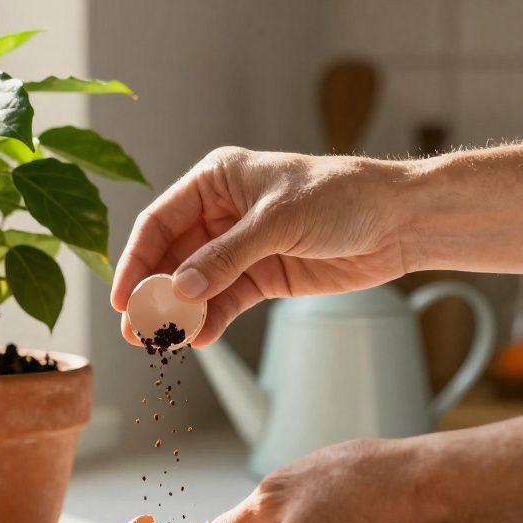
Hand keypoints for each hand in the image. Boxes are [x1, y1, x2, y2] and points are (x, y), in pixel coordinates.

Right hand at [110, 148, 410, 346]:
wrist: (399, 221)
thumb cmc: (342, 197)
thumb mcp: (278, 221)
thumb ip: (227, 257)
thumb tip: (182, 289)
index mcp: (216, 180)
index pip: (160, 222)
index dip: (137, 260)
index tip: (123, 297)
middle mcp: (221, 213)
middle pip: (172, 257)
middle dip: (154, 294)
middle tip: (135, 329)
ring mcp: (240, 247)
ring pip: (196, 284)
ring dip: (179, 313)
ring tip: (162, 342)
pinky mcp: (262, 277)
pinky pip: (225, 302)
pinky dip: (211, 321)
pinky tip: (199, 338)